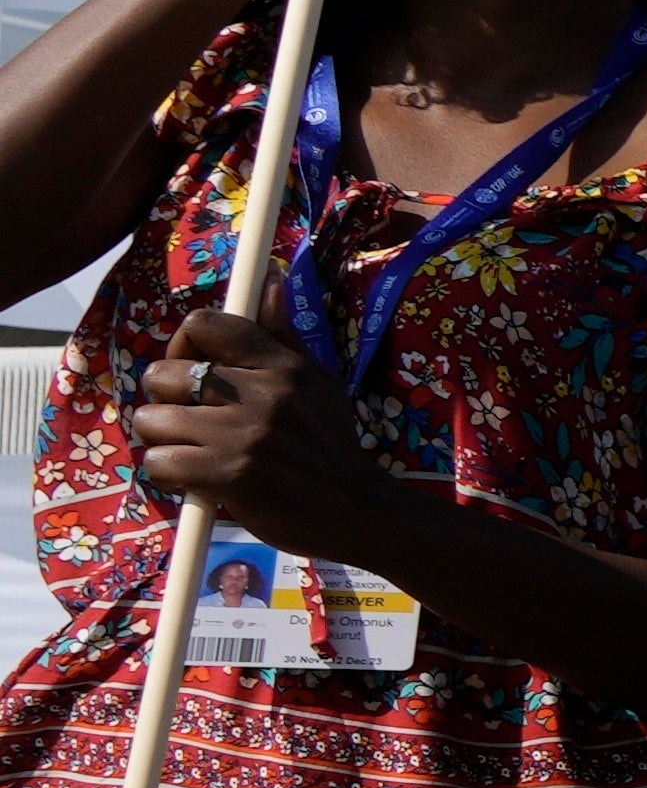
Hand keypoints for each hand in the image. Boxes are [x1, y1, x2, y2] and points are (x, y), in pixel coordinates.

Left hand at [126, 303, 389, 558]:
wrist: (354, 509)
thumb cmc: (329, 444)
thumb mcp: (316, 381)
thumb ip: (283, 334)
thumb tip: (268, 278)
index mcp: (282, 365)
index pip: (204, 325)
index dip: (182, 345)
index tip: (191, 370)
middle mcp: (263, 393)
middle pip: (162, 374)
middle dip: (164, 400)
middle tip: (187, 421)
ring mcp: (244, 435)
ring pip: (152, 420)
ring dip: (162, 441)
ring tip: (191, 452)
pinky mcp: (229, 476)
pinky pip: (159, 462)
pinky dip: (168, 474)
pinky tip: (194, 480)